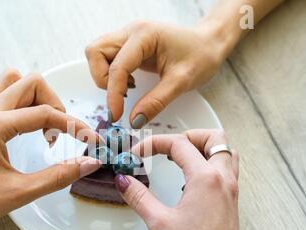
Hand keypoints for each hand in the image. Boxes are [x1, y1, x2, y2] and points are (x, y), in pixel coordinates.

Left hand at [0, 70, 100, 229]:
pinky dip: (18, 102)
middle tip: (60, 134)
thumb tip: (89, 163)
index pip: (47, 114)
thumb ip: (58, 176)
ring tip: (42, 128)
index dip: (75, 127)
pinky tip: (22, 126)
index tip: (92, 142)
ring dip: (35, 98)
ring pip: (14, 82)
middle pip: (31, 83)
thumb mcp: (19, 193)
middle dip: (54, 104)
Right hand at [85, 21, 225, 127]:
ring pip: (97, 54)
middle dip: (102, 79)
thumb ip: (156, 102)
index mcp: (144, 35)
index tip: (116, 116)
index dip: (113, 94)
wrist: (209, 44)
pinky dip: (111, 74)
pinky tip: (130, 83)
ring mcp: (127, 36)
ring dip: (104, 76)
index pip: (117, 67)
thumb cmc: (200, 56)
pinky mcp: (128, 45)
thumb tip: (133, 121)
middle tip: (122, 96)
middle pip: (96, 52)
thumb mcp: (181, 82)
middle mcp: (131, 32)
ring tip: (127, 89)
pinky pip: (106, 58)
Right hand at [114, 130, 281, 229]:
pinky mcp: (230, 200)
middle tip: (168, 146)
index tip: (137, 153)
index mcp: (205, 179)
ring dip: (203, 147)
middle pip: (214, 138)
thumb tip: (123, 180)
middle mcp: (222, 179)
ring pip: (225, 151)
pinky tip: (190, 178)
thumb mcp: (159, 222)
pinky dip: (209, 163)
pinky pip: (225, 168)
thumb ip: (139, 196)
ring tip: (180, 156)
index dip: (153, 143)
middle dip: (188, 135)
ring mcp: (230, 189)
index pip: (179, 144)